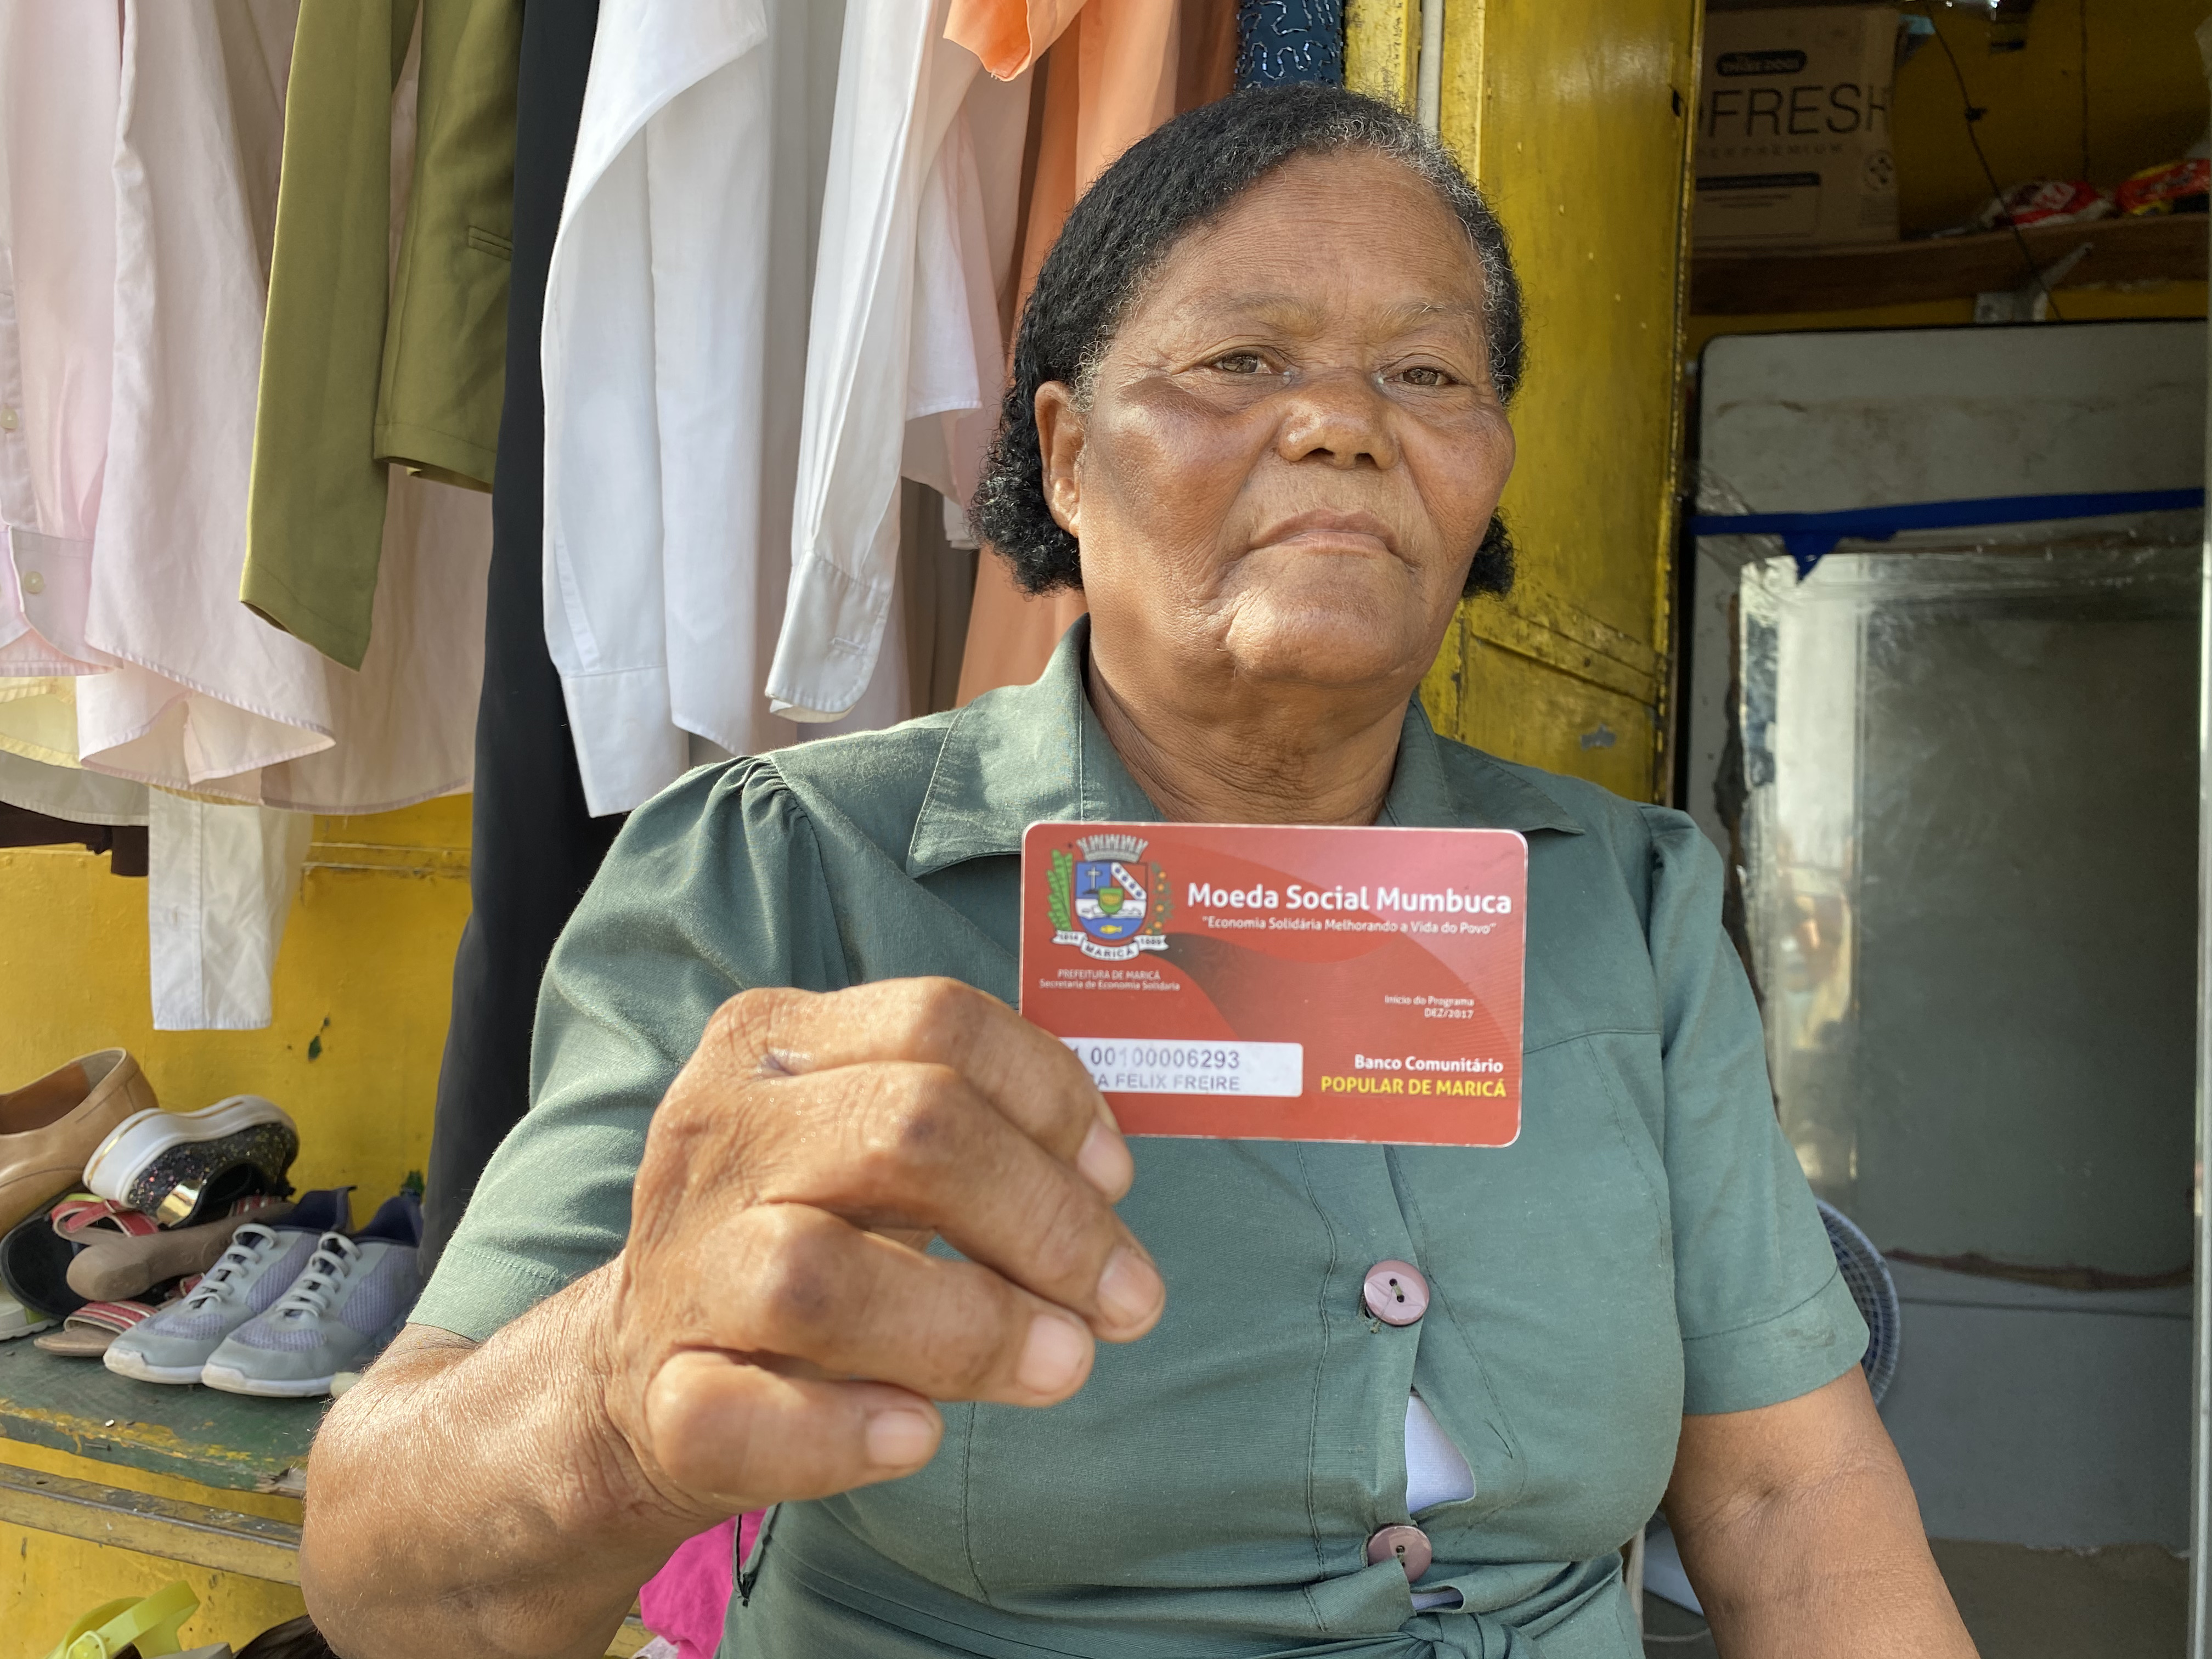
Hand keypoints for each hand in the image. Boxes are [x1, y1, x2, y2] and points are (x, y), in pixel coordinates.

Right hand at [599, 977, 1164, 1524]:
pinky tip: (916, 1435)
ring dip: (969, 1327)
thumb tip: (1105, 1183)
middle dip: (1043, 1218)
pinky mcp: (657, 1393)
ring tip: (1060, 1364)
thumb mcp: (874, 1152)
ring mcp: (679, 1264)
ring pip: (818, 1273)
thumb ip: (984, 1140)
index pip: (938, 1024)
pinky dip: (842, 1432)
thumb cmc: (806, 1237)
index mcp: (775, 1045)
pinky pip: (740, 1415)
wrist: (643, 1370)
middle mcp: (717, 1133)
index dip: (1053, 1098)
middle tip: (1123, 1299)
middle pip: (906, 1132)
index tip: (1114, 1180)